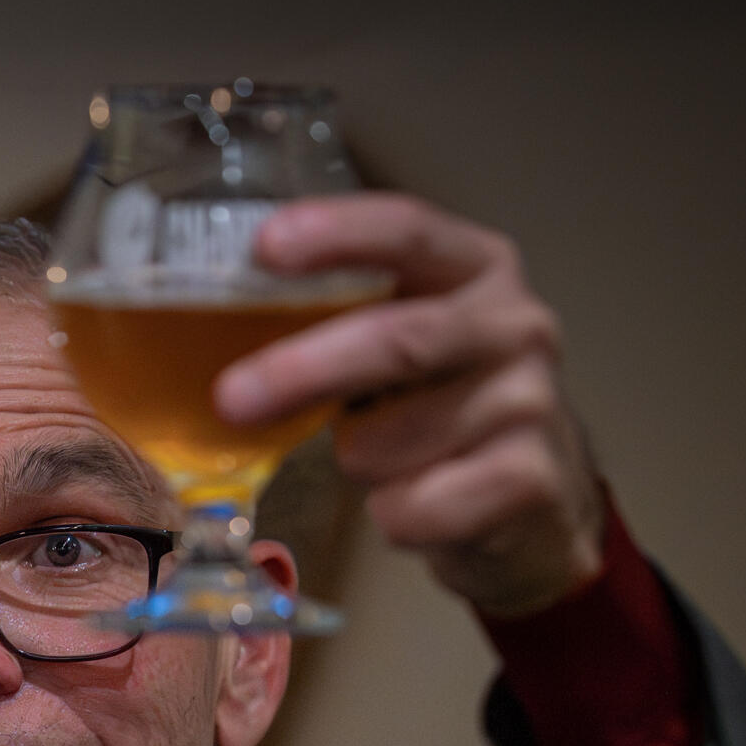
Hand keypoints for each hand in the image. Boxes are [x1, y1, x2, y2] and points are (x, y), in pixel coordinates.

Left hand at [216, 193, 604, 618]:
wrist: (536, 495)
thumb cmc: (439, 404)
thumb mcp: (399, 343)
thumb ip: (337, 319)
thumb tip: (208, 329)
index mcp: (475, 269)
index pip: (408, 231)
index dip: (338, 234)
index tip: (266, 244)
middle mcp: (514, 324)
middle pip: (398, 338)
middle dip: (305, 368)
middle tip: (230, 398)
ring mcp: (530, 401)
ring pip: (387, 442)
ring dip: (356, 461)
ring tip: (386, 457)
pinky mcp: (527, 479)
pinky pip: (412, 507)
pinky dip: (390, 515)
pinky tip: (420, 500)